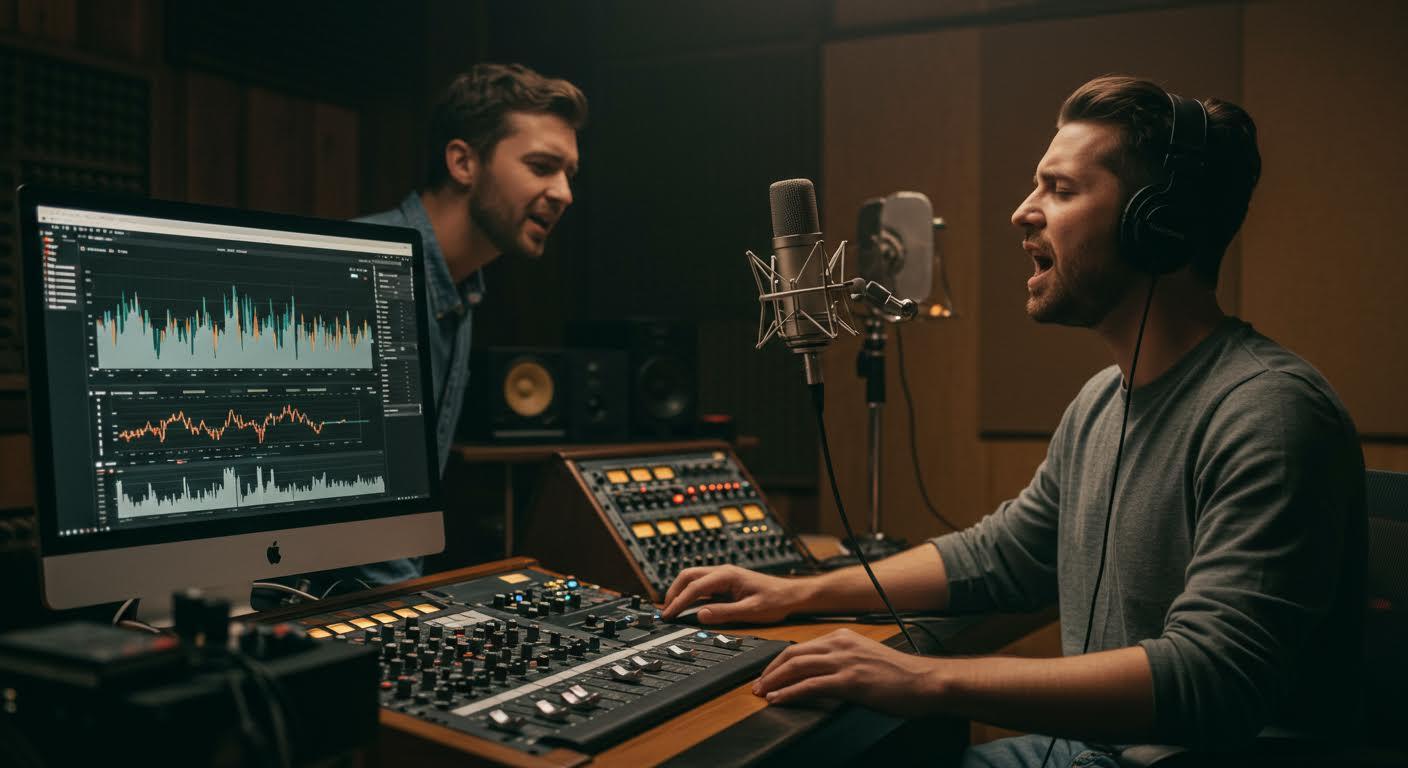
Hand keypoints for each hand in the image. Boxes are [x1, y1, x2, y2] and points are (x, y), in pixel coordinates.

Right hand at [660, 565, 807, 624]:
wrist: (791, 595)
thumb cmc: (775, 601)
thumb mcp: (751, 611)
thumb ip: (725, 613)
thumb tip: (700, 615)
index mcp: (726, 576)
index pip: (694, 587)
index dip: (678, 602)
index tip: (668, 616)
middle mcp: (722, 572)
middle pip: (687, 576)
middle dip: (673, 593)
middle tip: (665, 613)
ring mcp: (723, 576)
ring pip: (692, 579)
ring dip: (679, 592)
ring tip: (671, 610)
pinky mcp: (725, 583)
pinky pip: (701, 585)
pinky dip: (689, 594)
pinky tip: (687, 606)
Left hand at [752, 628, 939, 716]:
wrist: (925, 681)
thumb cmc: (900, 674)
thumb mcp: (865, 657)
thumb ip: (842, 659)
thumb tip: (819, 672)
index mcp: (843, 637)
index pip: (800, 646)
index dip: (778, 661)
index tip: (766, 674)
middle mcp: (841, 645)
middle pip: (792, 654)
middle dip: (769, 671)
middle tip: (756, 686)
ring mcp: (845, 662)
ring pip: (797, 667)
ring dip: (774, 682)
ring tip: (762, 694)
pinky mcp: (850, 681)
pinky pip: (811, 686)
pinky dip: (790, 693)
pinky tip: (779, 700)